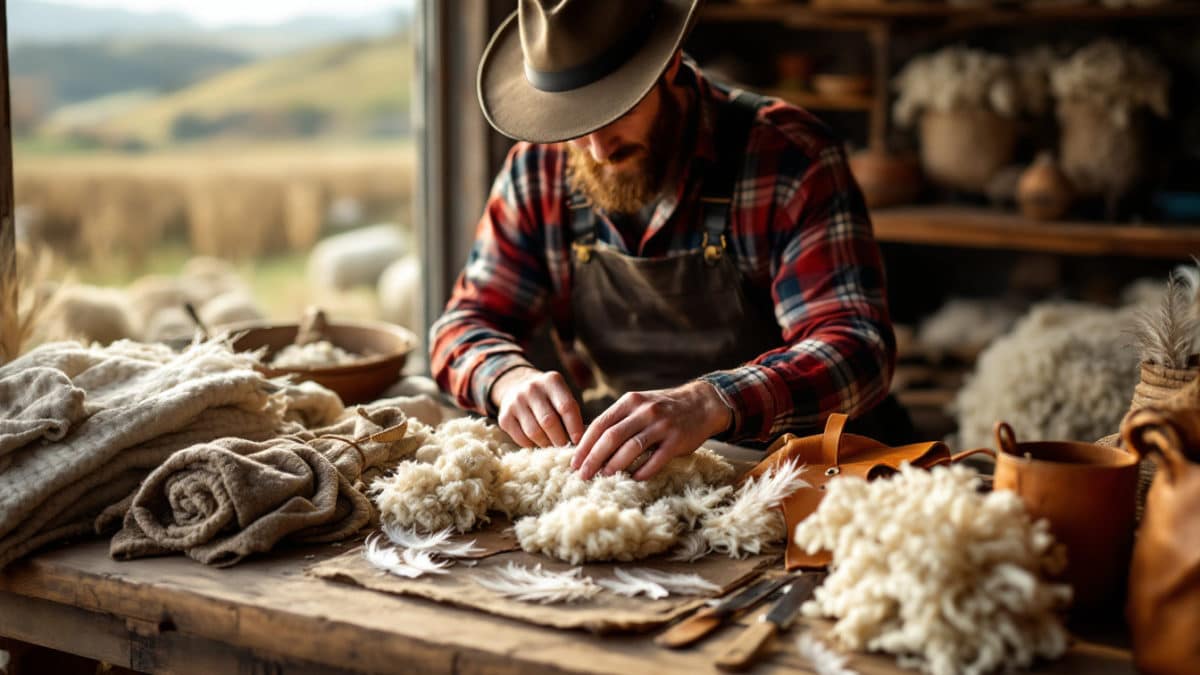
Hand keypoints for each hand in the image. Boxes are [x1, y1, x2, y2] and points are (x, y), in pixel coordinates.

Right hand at [491, 367, 583, 447]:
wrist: (517, 386)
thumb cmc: (548, 397)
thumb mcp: (561, 395)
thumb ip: (570, 413)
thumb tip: (580, 442)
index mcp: (551, 381)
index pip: (566, 407)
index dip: (574, 427)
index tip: (579, 442)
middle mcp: (532, 388)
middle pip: (549, 421)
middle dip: (560, 439)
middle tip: (565, 448)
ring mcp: (515, 401)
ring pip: (534, 432)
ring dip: (546, 444)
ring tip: (553, 446)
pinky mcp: (504, 416)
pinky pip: (521, 439)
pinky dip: (532, 445)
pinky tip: (538, 443)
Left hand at [571, 381, 731, 480]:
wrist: (701, 403)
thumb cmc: (662, 408)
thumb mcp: (638, 405)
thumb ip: (618, 420)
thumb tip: (588, 444)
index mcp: (630, 401)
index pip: (600, 424)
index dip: (584, 445)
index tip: (574, 462)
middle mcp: (644, 411)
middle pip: (612, 437)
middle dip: (593, 458)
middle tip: (582, 475)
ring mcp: (662, 425)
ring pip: (632, 448)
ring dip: (614, 465)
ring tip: (603, 477)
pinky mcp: (677, 440)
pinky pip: (656, 459)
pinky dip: (643, 471)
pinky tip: (634, 479)